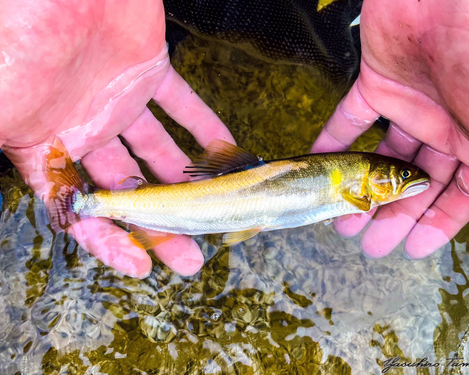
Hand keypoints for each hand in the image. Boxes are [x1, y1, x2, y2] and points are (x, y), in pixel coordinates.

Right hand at [1, 0, 234, 276]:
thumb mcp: (0, 106)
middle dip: (159, 225)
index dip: (108, 241)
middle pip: (128, 190)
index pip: (80, 208)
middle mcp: (85, 128)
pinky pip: (183, 106)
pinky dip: (205, 129)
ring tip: (217, 212)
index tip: (140, 266)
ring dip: (187, 185)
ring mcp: (119, 100)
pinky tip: (226, 153)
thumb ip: (8, 145)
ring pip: (159, 154)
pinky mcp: (148, 68)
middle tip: (190, 258)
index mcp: (46, 143)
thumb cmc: (16, 30)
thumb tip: (39, 201)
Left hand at [312, 0, 468, 257]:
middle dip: (393, 216)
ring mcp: (413, 105)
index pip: (462, 195)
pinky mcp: (378, 82)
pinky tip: (321, 167)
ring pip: (382, 159)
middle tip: (369, 244)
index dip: (438, 223)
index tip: (412, 248)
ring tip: (341, 218)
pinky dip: (333, 143)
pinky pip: (350, 121)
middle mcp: (450, 126)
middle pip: (416, 182)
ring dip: (361, 189)